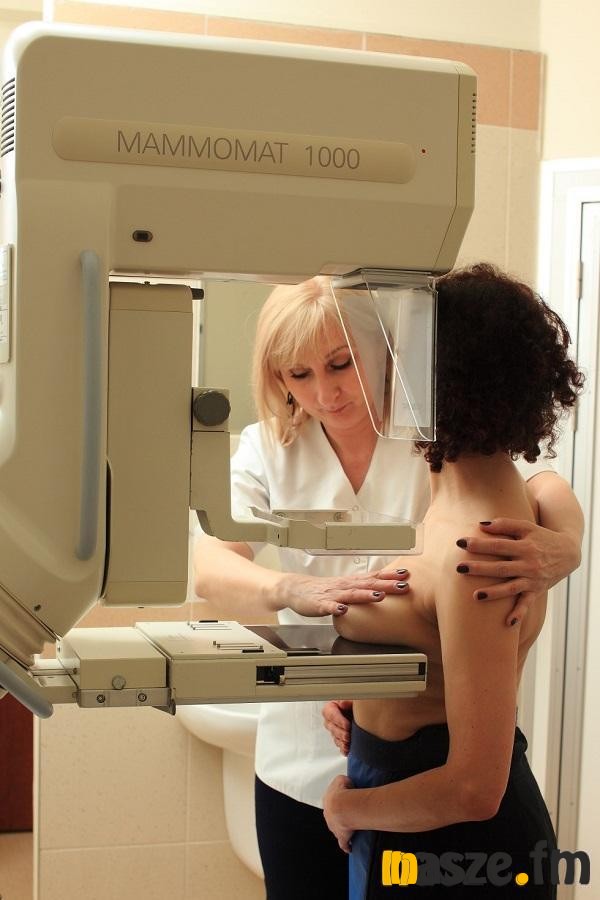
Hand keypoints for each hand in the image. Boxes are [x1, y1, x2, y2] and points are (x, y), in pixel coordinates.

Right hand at [276, 568, 409, 617]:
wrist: (296, 589)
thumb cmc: (323, 589)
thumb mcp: (346, 586)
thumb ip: (363, 587)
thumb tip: (386, 588)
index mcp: (352, 582)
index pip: (374, 576)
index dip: (390, 576)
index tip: (407, 574)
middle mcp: (344, 586)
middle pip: (368, 584)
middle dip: (386, 585)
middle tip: (403, 585)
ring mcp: (332, 594)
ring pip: (351, 594)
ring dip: (365, 595)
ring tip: (379, 597)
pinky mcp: (319, 604)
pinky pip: (328, 607)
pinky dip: (335, 609)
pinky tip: (343, 610)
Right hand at [322, 699, 352, 755]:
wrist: (364, 715)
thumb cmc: (356, 705)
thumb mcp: (353, 700)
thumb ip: (348, 701)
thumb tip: (342, 703)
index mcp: (331, 707)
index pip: (330, 714)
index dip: (338, 720)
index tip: (347, 725)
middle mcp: (331, 720)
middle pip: (332, 728)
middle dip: (341, 733)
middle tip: (348, 736)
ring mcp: (335, 731)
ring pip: (336, 738)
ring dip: (342, 742)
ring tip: (349, 743)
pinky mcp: (341, 740)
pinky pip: (340, 746)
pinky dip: (344, 749)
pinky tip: (348, 749)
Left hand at [323, 775, 354, 852]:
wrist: (342, 806)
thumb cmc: (342, 792)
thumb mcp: (342, 780)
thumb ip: (343, 782)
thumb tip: (347, 784)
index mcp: (327, 801)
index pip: (332, 802)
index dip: (338, 802)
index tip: (344, 803)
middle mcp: (328, 815)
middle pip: (333, 816)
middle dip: (339, 816)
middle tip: (348, 814)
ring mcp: (334, 827)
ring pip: (337, 829)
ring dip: (343, 828)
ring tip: (351, 827)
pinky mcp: (341, 837)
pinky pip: (344, 843)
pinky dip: (346, 846)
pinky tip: (350, 848)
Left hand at [456, 518, 580, 625]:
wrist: (568, 552)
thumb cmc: (541, 537)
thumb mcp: (526, 527)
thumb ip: (505, 524)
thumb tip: (481, 525)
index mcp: (525, 547)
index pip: (498, 546)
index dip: (479, 544)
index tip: (460, 542)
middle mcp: (529, 564)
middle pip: (501, 568)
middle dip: (479, 569)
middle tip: (459, 568)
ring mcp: (532, 579)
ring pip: (511, 588)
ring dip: (494, 593)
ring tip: (475, 595)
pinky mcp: (536, 590)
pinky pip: (526, 603)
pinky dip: (519, 613)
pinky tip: (507, 622)